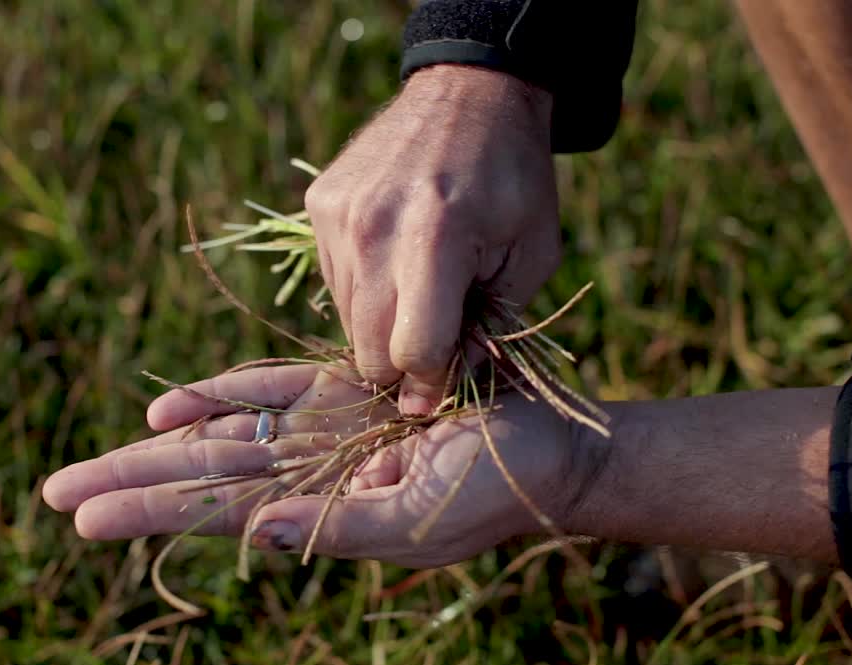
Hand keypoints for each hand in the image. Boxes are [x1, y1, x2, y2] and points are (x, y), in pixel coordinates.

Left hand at [42, 364, 585, 567]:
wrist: (543, 447)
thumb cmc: (489, 495)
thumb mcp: (415, 526)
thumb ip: (336, 532)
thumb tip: (257, 534)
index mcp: (315, 512)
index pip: (214, 513)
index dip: (148, 512)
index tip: (81, 520)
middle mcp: (305, 473)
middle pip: (199, 475)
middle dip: (128, 483)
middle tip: (54, 493)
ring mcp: (319, 429)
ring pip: (221, 435)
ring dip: (155, 445)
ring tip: (90, 463)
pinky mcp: (343, 388)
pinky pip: (269, 388)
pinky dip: (220, 393)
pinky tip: (167, 406)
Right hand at [305, 65, 561, 414]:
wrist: (469, 94)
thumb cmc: (514, 179)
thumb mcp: (532, 254)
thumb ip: (494, 324)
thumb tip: (449, 380)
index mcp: (435, 240)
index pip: (413, 352)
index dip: (433, 381)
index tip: (447, 383)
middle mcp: (374, 229)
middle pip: (370, 349)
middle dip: (403, 365)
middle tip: (435, 346)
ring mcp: (339, 217)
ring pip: (348, 321)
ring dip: (382, 326)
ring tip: (419, 291)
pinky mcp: (319, 205)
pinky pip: (335, 282)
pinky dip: (365, 289)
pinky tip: (397, 257)